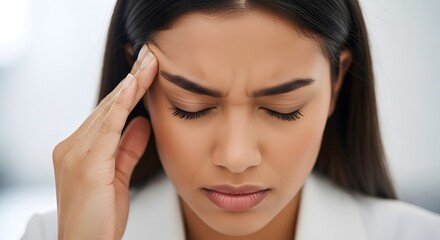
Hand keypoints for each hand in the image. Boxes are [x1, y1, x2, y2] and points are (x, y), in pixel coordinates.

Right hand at [52, 44, 156, 239]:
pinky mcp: (84, 165)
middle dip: (131, 81)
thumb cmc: (100, 218)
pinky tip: (132, 86)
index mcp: (78, 151)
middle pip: (107, 107)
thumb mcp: (118, 177)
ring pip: (107, 112)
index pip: (108, 113)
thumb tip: (142, 123)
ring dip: (130, 85)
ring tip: (149, 63)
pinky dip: (120, 105)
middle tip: (151, 57)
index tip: (146, 71)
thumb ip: (128, 149)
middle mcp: (71, 147)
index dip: (128, 91)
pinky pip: (106, 128)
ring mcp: (74, 155)